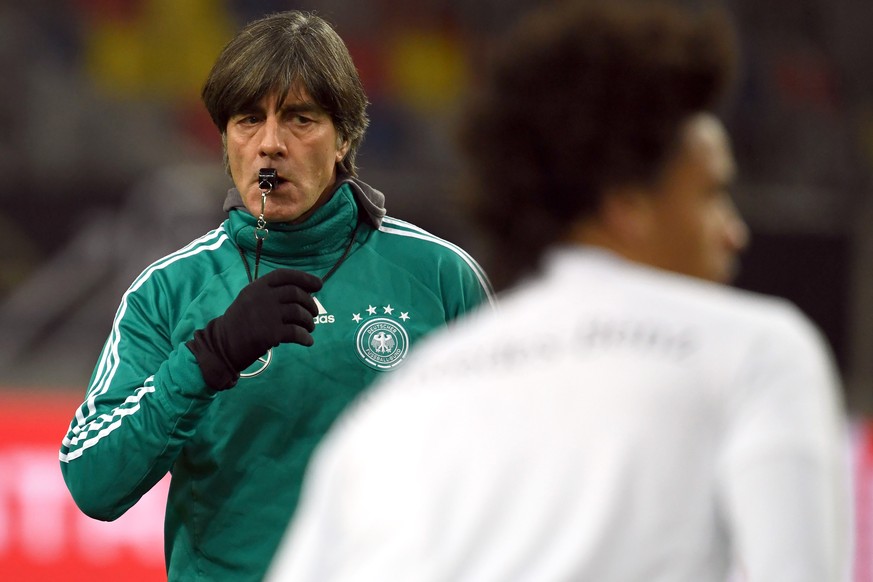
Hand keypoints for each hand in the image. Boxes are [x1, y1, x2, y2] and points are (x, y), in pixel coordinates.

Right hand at [186, 269, 322, 389]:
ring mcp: (265, 315)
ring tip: (310, 328)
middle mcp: (261, 297)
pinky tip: (308, 342)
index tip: (319, 284)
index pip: (284, 275)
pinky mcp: (269, 334)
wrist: (222, 346)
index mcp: (257, 287)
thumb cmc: (240, 324)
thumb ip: (272, 295)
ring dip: (309, 321)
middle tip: (314, 314)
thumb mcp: (251, 301)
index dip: (304, 278)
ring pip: (298, 312)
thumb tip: (305, 292)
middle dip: (310, 303)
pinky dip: (305, 337)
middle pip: (296, 293)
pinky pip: (296, 332)